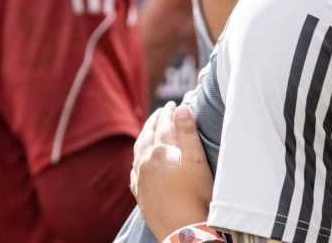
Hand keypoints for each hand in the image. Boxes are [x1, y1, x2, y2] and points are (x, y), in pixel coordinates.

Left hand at [132, 102, 213, 240]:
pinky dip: (138, 158)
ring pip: (138, 151)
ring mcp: (141, 178)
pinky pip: (134, 169)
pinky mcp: (140, 193)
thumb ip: (187, 132)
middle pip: (148, 135)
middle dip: (154, 121)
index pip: (164, 125)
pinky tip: (140, 159)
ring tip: (149, 129)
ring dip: (144, 136)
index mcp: (161, 150)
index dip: (169, 112)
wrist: (183, 228)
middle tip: (161, 111)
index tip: (172, 103)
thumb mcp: (197, 160)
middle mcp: (146, 162)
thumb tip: (180, 108)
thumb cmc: (196, 194)